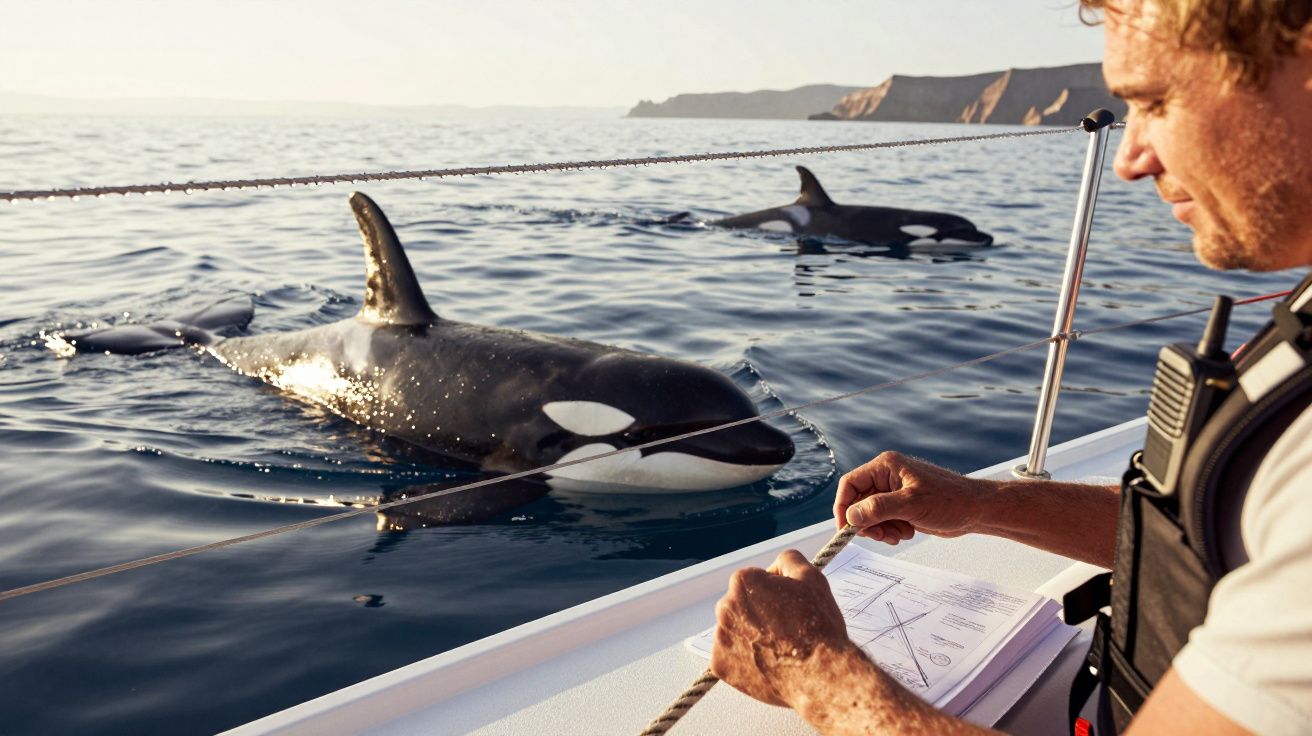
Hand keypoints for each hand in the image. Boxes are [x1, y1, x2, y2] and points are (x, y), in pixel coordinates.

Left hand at [710, 550, 857, 706]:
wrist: (820, 674)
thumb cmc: (818, 628)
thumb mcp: (812, 578)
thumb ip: (789, 559)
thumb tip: (777, 562)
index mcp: (743, 582)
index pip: (755, 581)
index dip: (776, 593)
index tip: (789, 607)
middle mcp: (725, 606)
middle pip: (742, 606)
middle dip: (760, 614)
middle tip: (786, 630)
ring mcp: (720, 637)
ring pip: (735, 631)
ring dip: (751, 636)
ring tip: (778, 649)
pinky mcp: (719, 664)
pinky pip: (729, 657)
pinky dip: (743, 660)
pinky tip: (766, 663)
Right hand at [834, 451, 991, 544]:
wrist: (976, 511)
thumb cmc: (950, 500)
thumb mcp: (912, 504)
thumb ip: (879, 508)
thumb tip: (851, 516)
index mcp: (886, 466)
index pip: (850, 484)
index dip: (843, 507)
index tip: (846, 528)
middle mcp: (887, 477)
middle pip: (858, 502)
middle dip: (866, 522)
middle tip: (879, 536)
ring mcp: (894, 492)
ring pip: (869, 514)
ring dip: (880, 529)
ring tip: (899, 534)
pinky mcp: (902, 506)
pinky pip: (883, 520)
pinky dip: (889, 530)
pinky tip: (907, 532)